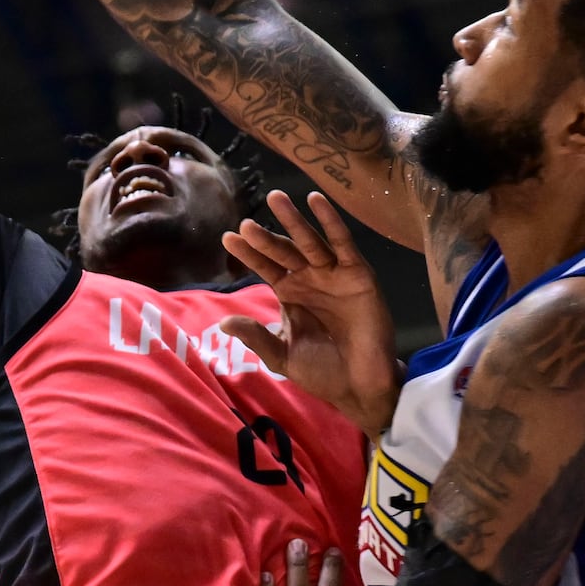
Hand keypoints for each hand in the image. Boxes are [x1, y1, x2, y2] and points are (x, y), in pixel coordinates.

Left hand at [220, 191, 401, 434]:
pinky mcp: (358, 274)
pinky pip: (343, 244)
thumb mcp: (283, 356)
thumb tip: (225, 323)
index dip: (249, 253)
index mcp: (291, 294)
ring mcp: (334, 274)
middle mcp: (310, 279)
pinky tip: (317, 201)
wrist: (359, 387)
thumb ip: (258, 337)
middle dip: (265, 237)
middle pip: (284, 251)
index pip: (266, 267)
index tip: (228, 237)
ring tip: (276, 198)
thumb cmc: (323, 372)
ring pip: (309, 242)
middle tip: (246, 223)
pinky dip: (331, 222)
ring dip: (293, 220)